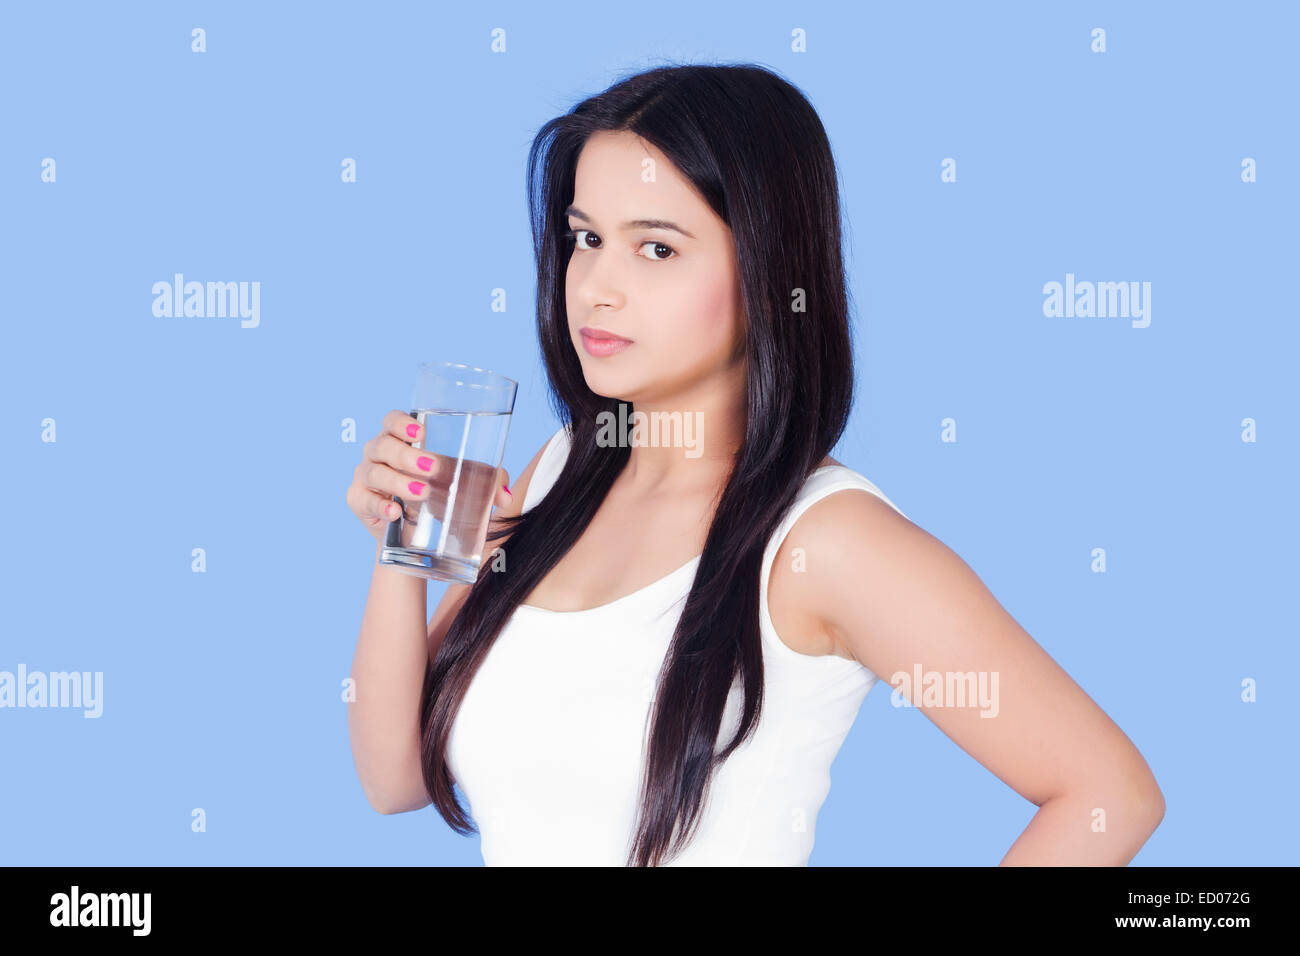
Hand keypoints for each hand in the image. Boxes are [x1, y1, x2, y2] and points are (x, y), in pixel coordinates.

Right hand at [347, 410, 512, 543]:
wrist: (413, 535)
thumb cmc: (437, 497)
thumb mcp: (463, 485)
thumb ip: (488, 484)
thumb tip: (506, 496)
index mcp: (400, 440)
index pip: (392, 420)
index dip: (402, 422)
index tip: (421, 431)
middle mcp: (378, 454)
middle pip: (383, 445)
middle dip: (406, 456)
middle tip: (431, 468)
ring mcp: (366, 476)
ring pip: (373, 471)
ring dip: (397, 481)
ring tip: (422, 492)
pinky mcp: (358, 500)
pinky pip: (363, 499)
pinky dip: (379, 505)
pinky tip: (395, 511)